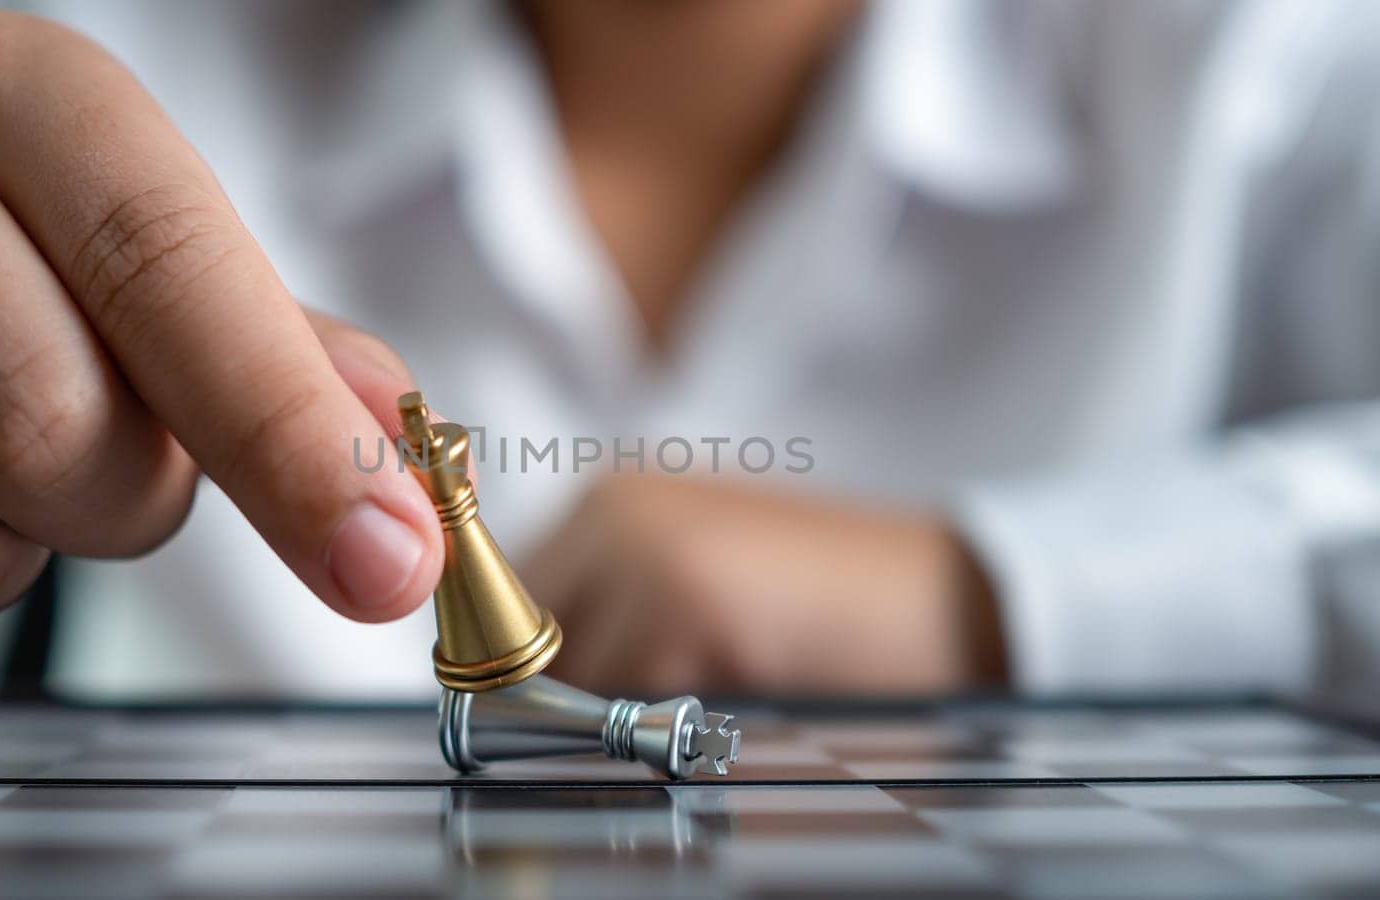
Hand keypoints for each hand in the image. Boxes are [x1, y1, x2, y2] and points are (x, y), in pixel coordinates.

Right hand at [0, 12, 442, 667]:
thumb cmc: (0, 266)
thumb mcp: (138, 262)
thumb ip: (271, 348)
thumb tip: (390, 440)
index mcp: (15, 95)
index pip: (163, 263)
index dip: (282, 429)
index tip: (387, 558)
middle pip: (39, 421)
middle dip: (117, 504)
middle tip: (102, 474)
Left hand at [524, 474, 1006, 695]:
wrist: (954, 597)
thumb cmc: (829, 602)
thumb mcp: (701, 580)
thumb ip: (608, 608)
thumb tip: (522, 683)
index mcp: (616, 500)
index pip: (507, 603)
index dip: (524, 668)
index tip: (557, 706)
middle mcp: (619, 512)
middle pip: (527, 645)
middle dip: (567, 694)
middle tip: (660, 700)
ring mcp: (650, 553)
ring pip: (571, 686)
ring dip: (623, 715)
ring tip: (723, 682)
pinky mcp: (691, 605)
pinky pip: (627, 710)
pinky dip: (672, 728)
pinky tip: (745, 687)